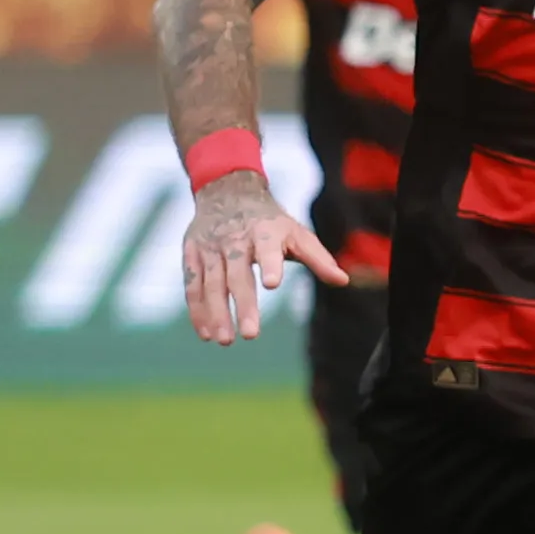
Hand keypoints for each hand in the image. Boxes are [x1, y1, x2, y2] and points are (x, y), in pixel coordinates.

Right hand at [182, 167, 344, 346]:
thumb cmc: (270, 222)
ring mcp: (209, 247)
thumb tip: (343, 281)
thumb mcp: (297, 233)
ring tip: (224, 340)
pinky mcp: (191, 253)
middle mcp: (233, 240)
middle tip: (250, 335)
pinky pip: (192, 286)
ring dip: (216, 313)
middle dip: (243, 305)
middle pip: (237, 275)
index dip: (270, 265)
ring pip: (210, 284)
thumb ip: (318, 258)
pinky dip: (197, 310)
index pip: (266, 249)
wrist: (227, 192)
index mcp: (263, 232)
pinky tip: (206, 332)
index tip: (273, 284)